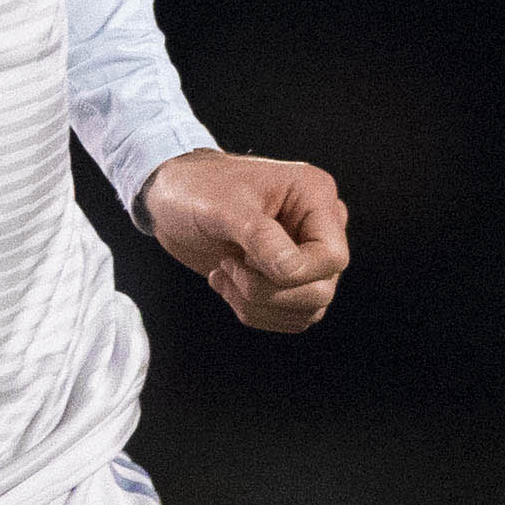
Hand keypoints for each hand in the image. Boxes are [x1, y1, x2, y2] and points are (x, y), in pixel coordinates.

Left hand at [141, 149, 349, 334]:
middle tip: (228, 267)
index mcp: (315, 197)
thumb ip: (259, 236)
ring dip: (258, 305)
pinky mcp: (287, 279)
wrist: (172, 198)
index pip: (332, 257)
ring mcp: (305, 255)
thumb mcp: (223, 206)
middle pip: (322, 289)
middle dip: (269, 292)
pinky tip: (226, 283)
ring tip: (224, 274)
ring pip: (307, 310)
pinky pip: (289, 316)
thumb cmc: (197, 188)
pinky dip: (254, 311)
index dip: (294, 274)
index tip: (244, 260)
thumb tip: (291, 271)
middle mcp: (318, 227)